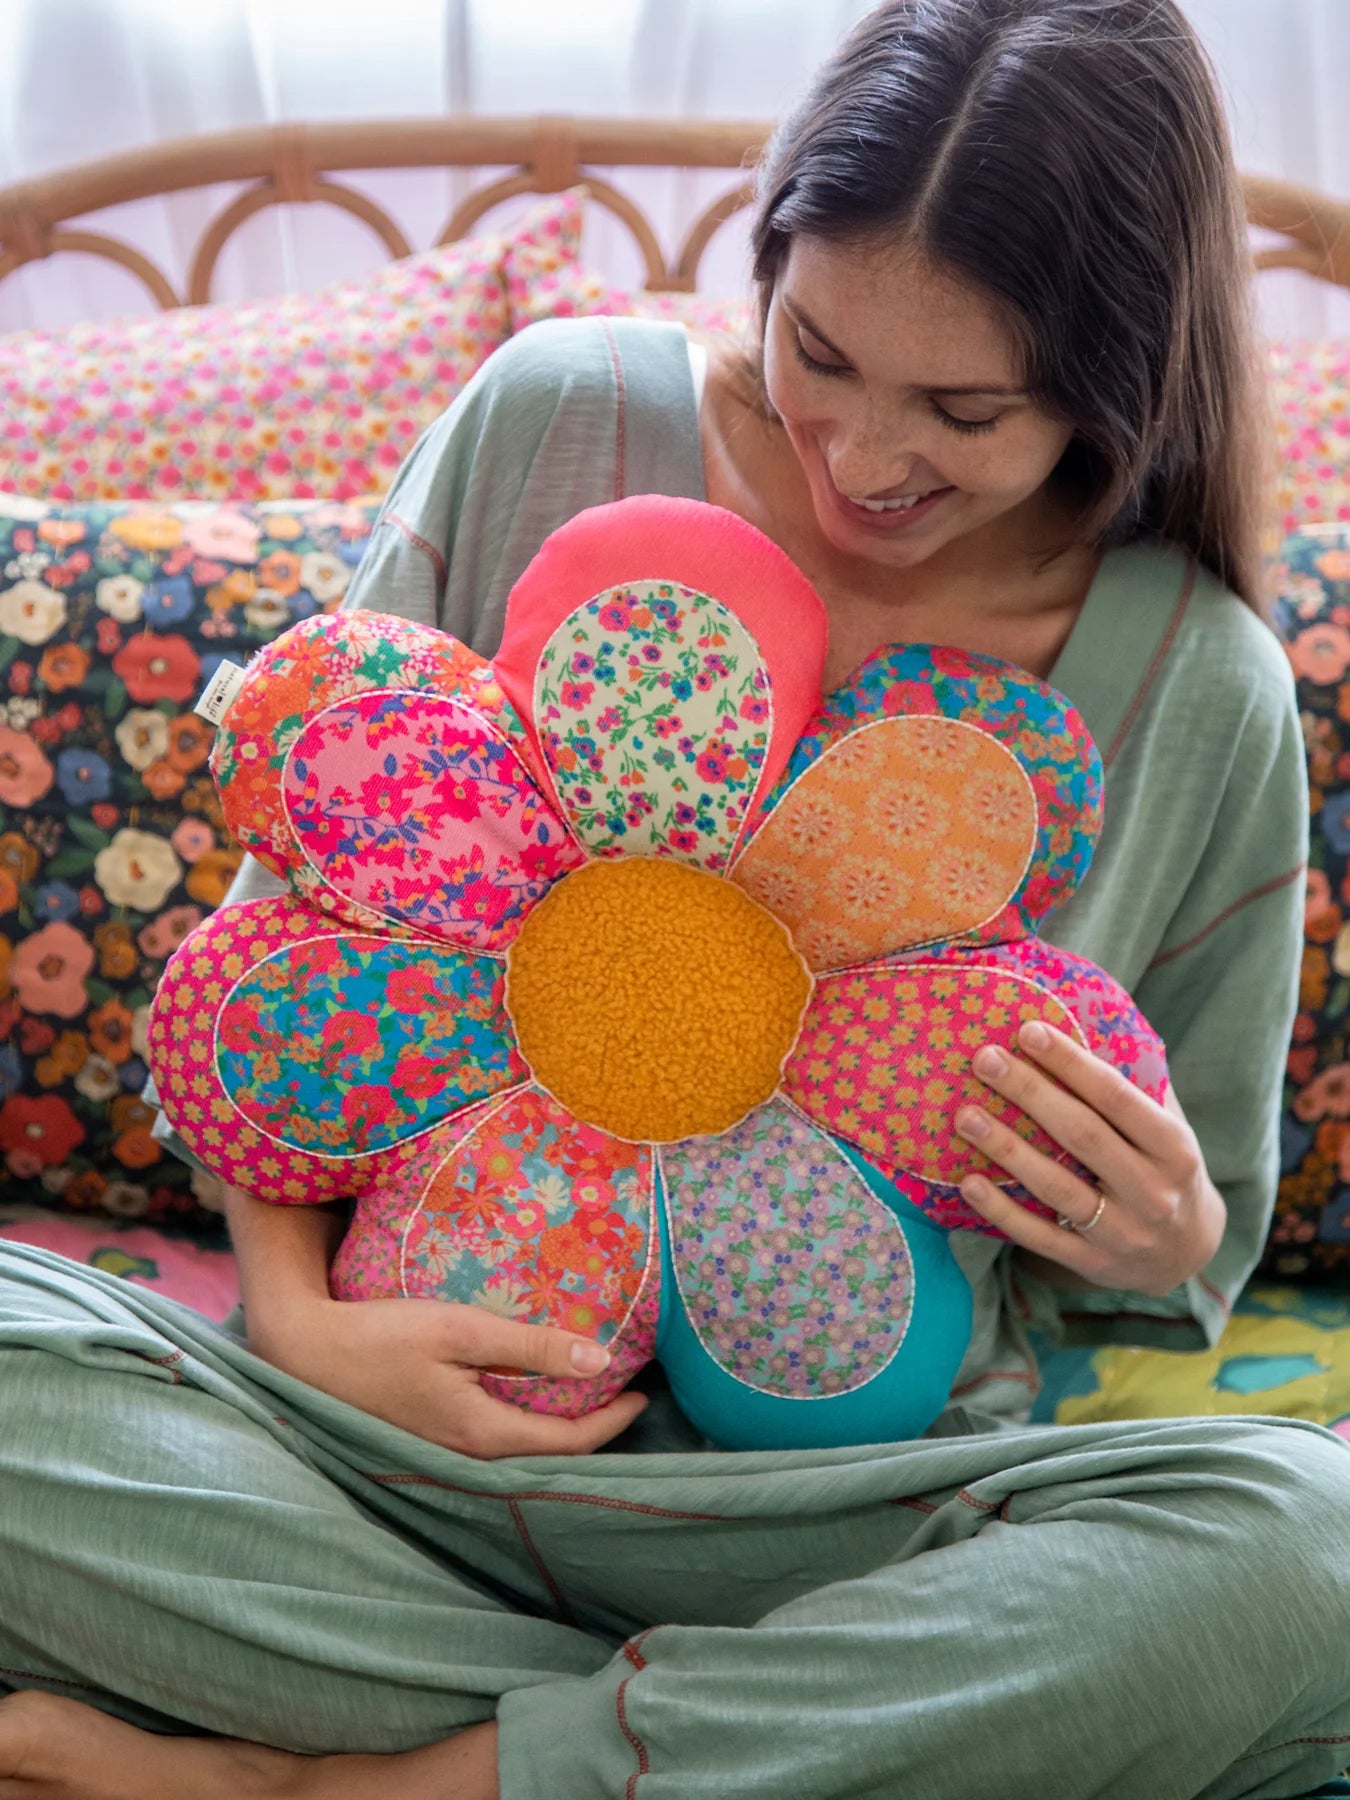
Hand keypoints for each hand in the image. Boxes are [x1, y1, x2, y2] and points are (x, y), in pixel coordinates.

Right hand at [250, 1292, 647, 1457]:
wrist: (305, 1355)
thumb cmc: (382, 1336)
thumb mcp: (460, 1329)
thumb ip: (529, 1345)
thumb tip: (599, 1359)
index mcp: (483, 1434)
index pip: (568, 1443)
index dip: (611, 1421)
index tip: (642, 1395)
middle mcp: (468, 1456)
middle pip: (547, 1455)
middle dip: (592, 1431)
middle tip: (625, 1396)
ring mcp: (445, 1454)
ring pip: (520, 1451)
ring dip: (558, 1429)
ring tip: (588, 1396)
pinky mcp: (429, 1440)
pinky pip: (492, 1441)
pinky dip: (524, 1425)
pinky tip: (528, 1397)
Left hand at [951, 1019, 1225, 1297]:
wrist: (1188, 1255)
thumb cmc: (1166, 1169)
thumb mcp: (1169, 1128)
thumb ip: (1137, 1087)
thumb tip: (1083, 1021)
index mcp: (1174, 1148)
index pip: (1116, 1097)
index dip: (1071, 1063)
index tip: (1028, 1030)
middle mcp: (1152, 1191)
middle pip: (1082, 1135)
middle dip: (1030, 1093)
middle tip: (985, 1059)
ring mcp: (1122, 1232)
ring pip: (1056, 1187)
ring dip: (1006, 1148)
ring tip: (965, 1115)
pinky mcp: (1092, 1264)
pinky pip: (1040, 1237)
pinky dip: (1003, 1211)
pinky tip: (969, 1182)